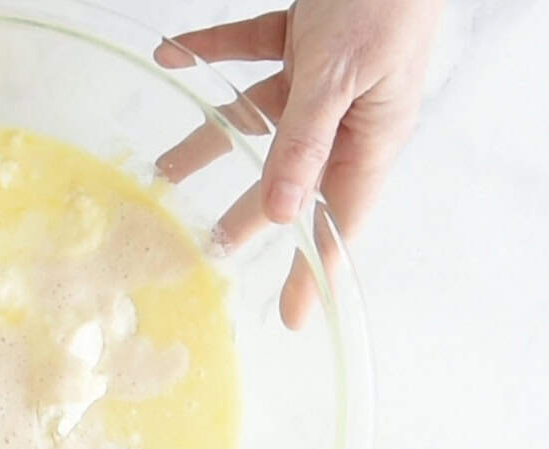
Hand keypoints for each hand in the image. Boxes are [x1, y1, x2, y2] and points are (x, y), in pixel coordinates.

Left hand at [155, 0, 441, 327]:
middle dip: (249, 210)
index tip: (294, 317)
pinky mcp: (307, 33)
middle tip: (208, 246)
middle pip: (290, 175)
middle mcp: (348, 112)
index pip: (338, 218)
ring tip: (165, 167)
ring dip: (212, 138)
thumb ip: (304, 140)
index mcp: (371, 134)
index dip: (315, 268)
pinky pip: (253, 50)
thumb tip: (279, 211)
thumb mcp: (339, 78)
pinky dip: (215, 51)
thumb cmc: (383, 0)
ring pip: (260, 116)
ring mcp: (326, 74)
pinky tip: (173, 55)